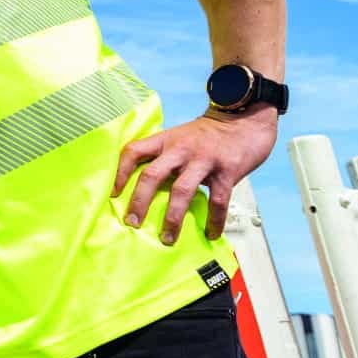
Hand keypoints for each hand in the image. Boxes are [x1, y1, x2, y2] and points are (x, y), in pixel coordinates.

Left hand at [113, 107, 276, 244]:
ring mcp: (203, 159)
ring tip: (167, 238)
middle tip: (131, 223)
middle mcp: (180, 149)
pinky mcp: (226, 170)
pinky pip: (217, 200)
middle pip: (152, 174)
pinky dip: (214, 220)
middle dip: (139, 202)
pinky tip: (211, 233)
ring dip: (172, 218)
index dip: (120, 173)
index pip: (134, 151)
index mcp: (165, 140)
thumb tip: (147, 191)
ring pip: (181, 190)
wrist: (244, 120)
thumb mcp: (180, 138)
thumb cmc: (208, 136)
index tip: (113, 195)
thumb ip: (165, 157)